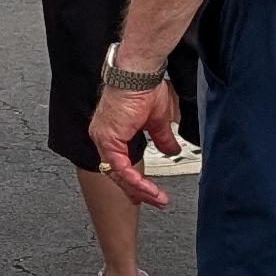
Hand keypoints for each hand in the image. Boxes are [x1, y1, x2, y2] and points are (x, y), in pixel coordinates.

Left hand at [86, 78, 179, 205]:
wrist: (139, 74)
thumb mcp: (157, 121)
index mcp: (112, 132)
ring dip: (139, 190)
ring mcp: (103, 138)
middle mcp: (103, 137)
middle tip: (154, 201)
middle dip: (137, 192)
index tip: (145, 193)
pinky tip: (148, 189)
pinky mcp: (108, 139)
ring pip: (118, 175)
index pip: (119, 165)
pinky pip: (120, 168)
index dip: (132, 182)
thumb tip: (171, 149)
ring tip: (157, 198)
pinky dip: (135, 181)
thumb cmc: (144, 88)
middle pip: (117, 174)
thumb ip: (162, 138)